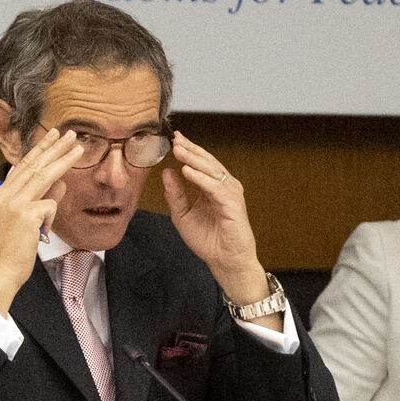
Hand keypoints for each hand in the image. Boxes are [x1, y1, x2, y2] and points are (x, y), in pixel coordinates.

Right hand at [0, 127, 81, 314]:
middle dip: (54, 147)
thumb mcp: (25, 222)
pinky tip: (39, 232)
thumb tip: (60, 184)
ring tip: (79, 148)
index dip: (39, 149)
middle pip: (34, 165)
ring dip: (64, 160)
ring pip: (44, 176)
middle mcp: (4, 194)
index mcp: (0, 194)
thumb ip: (41, 200)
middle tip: (70, 133)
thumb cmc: (12, 250)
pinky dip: (51, 219)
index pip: (23, 165)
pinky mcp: (26, 216)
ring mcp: (14, 204)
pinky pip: (50, 207)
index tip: (53, 136)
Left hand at [161, 131, 276, 325]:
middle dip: (191, 150)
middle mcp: (223, 186)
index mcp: (212, 187)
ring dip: (195, 159)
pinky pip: (215, 188)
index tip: (174, 139)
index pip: (200, 163)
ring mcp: (230, 194)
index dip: (189, 150)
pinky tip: (188, 171)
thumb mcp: (183, 215)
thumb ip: (175, 194)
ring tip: (179, 150)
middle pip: (207, 162)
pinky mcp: (233, 205)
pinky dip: (201, 178)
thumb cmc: (208, 240)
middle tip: (176, 139)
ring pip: (212, 171)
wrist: (225, 261)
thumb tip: (166, 172)